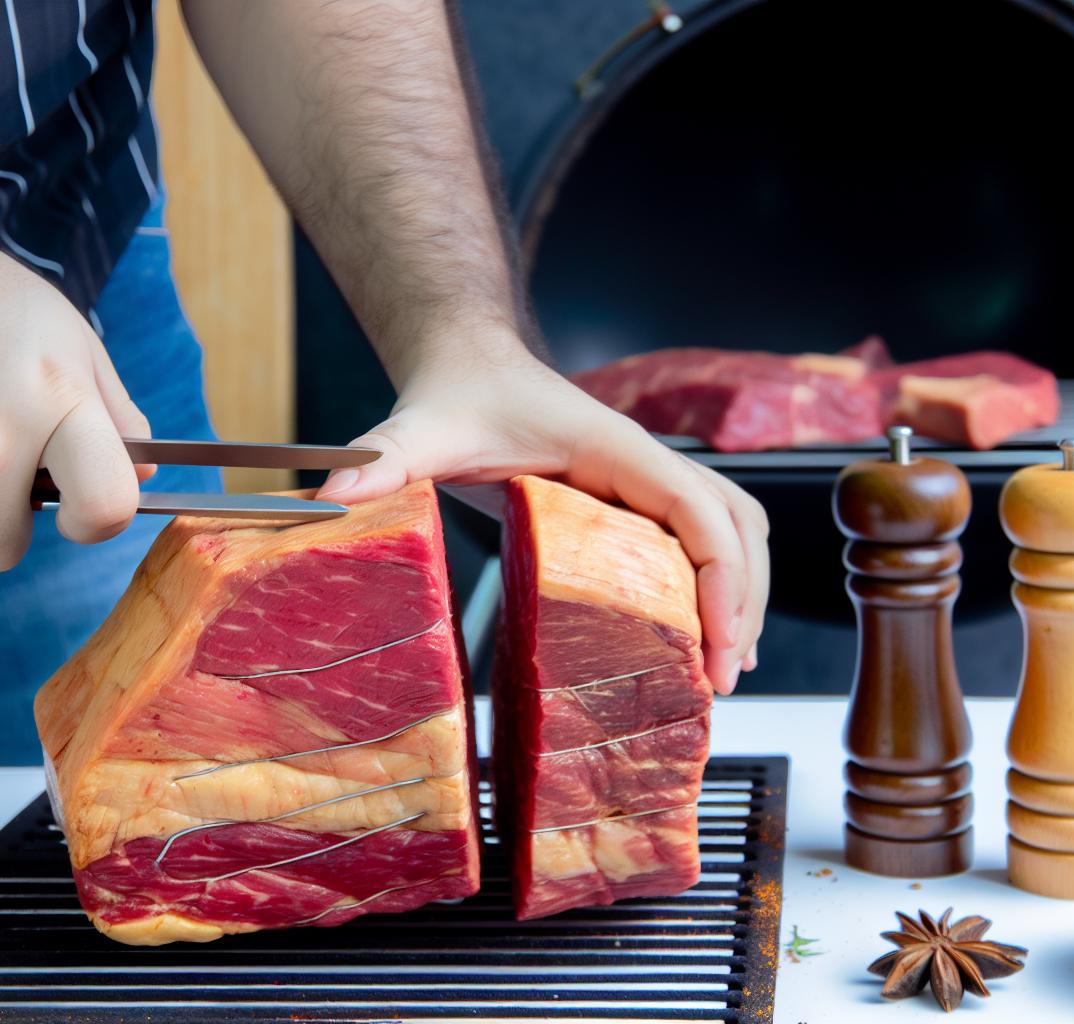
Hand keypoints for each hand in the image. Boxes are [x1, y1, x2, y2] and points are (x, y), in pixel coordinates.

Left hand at [317, 348, 767, 694]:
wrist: (468, 362)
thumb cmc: (457, 393)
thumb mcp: (419, 428)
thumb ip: (382, 459)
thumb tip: (331, 495)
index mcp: (616, 449)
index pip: (700, 510)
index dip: (722, 578)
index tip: (717, 642)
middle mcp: (645, 462)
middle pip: (737, 527)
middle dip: (741, 602)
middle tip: (722, 679)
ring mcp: (646, 480)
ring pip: (735, 530)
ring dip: (743, 593)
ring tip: (726, 668)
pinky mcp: (636, 499)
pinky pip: (701, 538)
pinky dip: (719, 584)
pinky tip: (701, 636)